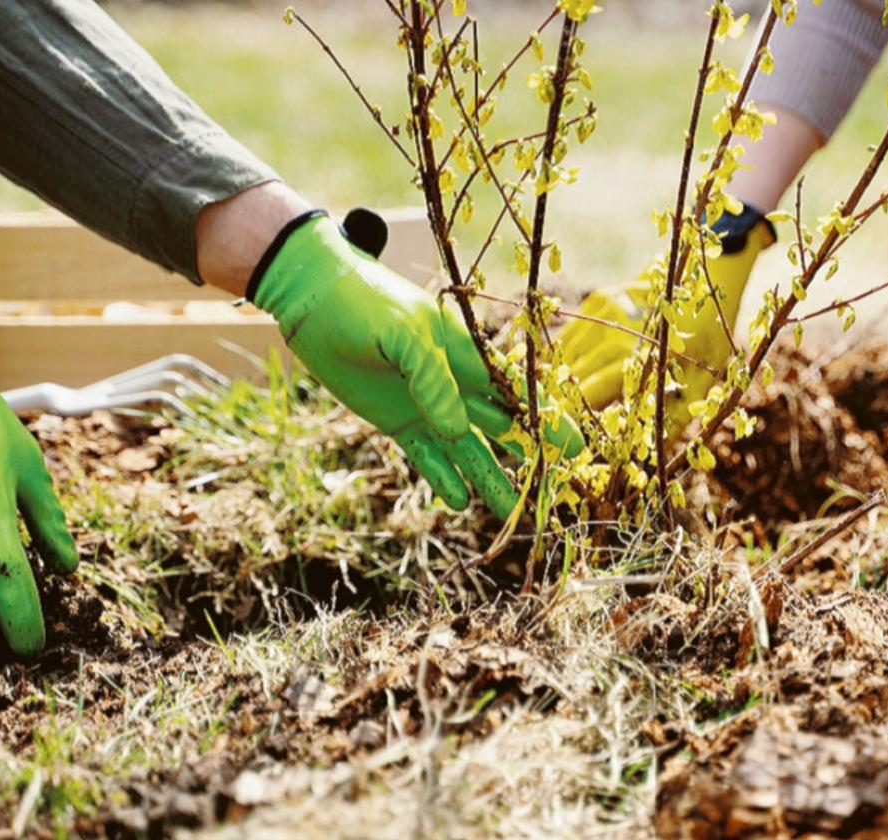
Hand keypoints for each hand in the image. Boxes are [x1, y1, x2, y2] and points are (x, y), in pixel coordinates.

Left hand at [251, 213, 580, 516]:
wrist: (315, 300)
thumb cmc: (364, 303)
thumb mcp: (400, 333)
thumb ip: (430, 378)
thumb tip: (456, 430)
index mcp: (467, 354)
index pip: (516, 392)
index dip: (546, 420)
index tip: (571, 448)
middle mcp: (455, 384)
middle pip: (503, 426)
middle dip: (530, 456)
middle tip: (554, 489)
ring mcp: (429, 404)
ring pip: (468, 449)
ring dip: (489, 480)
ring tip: (510, 515)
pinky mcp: (399, 420)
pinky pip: (427, 456)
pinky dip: (444, 478)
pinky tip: (459, 502)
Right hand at [560, 205, 773, 417]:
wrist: (711, 274)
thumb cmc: (710, 334)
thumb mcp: (704, 379)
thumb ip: (680, 416)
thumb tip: (661, 451)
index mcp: (640, 355)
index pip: (594, 392)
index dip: (578, 415)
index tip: (569, 435)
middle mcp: (616, 330)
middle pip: (575, 373)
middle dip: (562, 400)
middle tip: (552, 424)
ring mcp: (604, 310)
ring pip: (566, 351)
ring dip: (556, 376)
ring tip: (547, 400)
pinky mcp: (600, 298)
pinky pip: (571, 331)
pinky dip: (560, 353)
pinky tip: (554, 370)